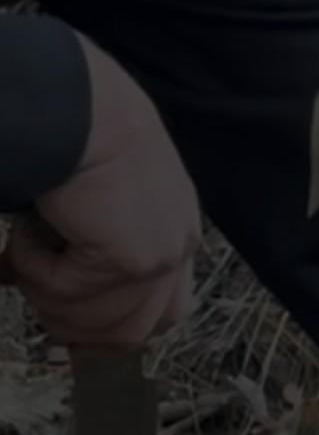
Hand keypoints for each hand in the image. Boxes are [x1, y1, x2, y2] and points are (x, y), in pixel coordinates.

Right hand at [2, 32, 200, 347]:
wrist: (77, 103)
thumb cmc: (79, 132)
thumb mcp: (100, 199)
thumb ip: (98, 246)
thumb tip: (57, 296)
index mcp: (175, 229)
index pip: (162, 311)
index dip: (109, 328)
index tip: (63, 324)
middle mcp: (179, 244)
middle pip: (136, 331)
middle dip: (75, 326)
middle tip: (32, 294)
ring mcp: (163, 254)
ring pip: (102, 324)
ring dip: (49, 299)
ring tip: (23, 254)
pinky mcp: (136, 259)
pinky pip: (69, 293)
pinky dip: (33, 270)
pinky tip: (26, 233)